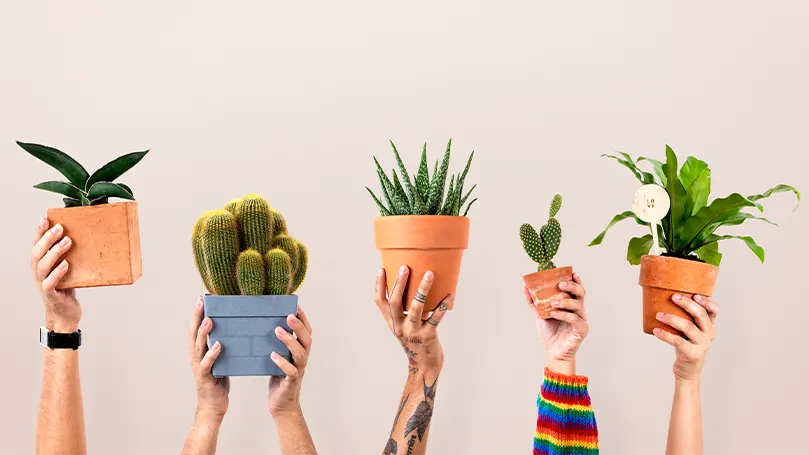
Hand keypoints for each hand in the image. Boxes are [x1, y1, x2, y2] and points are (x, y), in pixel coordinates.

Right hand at [32, 218, 80, 331]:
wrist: (65, 314)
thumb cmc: (67, 289)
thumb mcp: (67, 269)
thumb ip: (70, 256)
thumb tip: (87, 237)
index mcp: (40, 264)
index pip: (37, 244)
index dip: (39, 232)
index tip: (45, 218)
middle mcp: (38, 272)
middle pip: (37, 252)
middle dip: (47, 238)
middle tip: (60, 228)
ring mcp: (42, 283)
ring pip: (42, 265)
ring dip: (55, 252)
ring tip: (68, 241)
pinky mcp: (50, 294)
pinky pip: (50, 282)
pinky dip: (57, 272)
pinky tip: (66, 264)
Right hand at [189, 296, 229, 421]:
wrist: (213, 408)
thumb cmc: (218, 384)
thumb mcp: (221, 362)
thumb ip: (222, 348)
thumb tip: (234, 332)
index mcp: (199, 352)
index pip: (196, 329)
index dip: (197, 314)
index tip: (201, 298)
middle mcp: (196, 357)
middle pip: (193, 334)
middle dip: (196, 317)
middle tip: (201, 302)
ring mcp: (199, 367)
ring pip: (198, 347)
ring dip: (202, 333)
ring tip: (208, 320)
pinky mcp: (205, 378)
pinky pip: (207, 364)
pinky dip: (212, 354)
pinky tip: (218, 345)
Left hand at [268, 306, 312, 416]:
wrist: (281, 404)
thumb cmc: (278, 378)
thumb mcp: (279, 358)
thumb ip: (278, 345)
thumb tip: (265, 326)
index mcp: (300, 352)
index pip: (307, 332)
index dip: (304, 319)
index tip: (297, 306)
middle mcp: (302, 360)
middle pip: (306, 340)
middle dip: (299, 326)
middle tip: (289, 315)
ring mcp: (298, 370)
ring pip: (299, 353)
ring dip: (289, 341)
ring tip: (278, 331)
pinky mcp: (290, 382)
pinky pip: (290, 371)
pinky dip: (282, 362)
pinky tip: (273, 355)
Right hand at [374, 266, 451, 376]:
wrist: (424, 366)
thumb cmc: (417, 341)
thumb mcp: (406, 326)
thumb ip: (407, 310)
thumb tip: (419, 284)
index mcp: (392, 322)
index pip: (379, 302)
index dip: (379, 286)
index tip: (381, 269)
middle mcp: (399, 326)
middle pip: (395, 302)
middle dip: (400, 283)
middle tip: (405, 267)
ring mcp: (413, 331)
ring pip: (416, 307)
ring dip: (423, 289)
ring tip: (429, 273)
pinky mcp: (428, 335)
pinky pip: (436, 317)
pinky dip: (443, 305)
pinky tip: (450, 294)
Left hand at [523, 273, 588, 375]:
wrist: (552, 352)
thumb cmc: (550, 333)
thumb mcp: (540, 314)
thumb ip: (534, 301)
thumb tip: (525, 287)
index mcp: (571, 305)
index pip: (576, 290)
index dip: (575, 281)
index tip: (571, 273)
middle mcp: (578, 311)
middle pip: (580, 294)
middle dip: (572, 286)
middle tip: (561, 284)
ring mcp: (581, 320)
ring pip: (578, 305)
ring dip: (565, 301)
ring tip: (552, 303)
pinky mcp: (582, 330)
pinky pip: (575, 319)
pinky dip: (564, 314)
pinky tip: (554, 313)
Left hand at [654, 294, 718, 382]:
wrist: (688, 370)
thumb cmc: (686, 345)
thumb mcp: (690, 331)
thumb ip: (685, 317)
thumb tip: (663, 297)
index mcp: (709, 325)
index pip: (714, 310)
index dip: (707, 302)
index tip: (696, 295)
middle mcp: (709, 333)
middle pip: (701, 315)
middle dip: (687, 304)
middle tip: (673, 297)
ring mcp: (702, 344)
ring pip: (688, 326)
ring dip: (672, 318)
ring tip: (658, 315)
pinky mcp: (693, 354)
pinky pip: (678, 341)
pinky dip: (665, 335)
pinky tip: (656, 331)